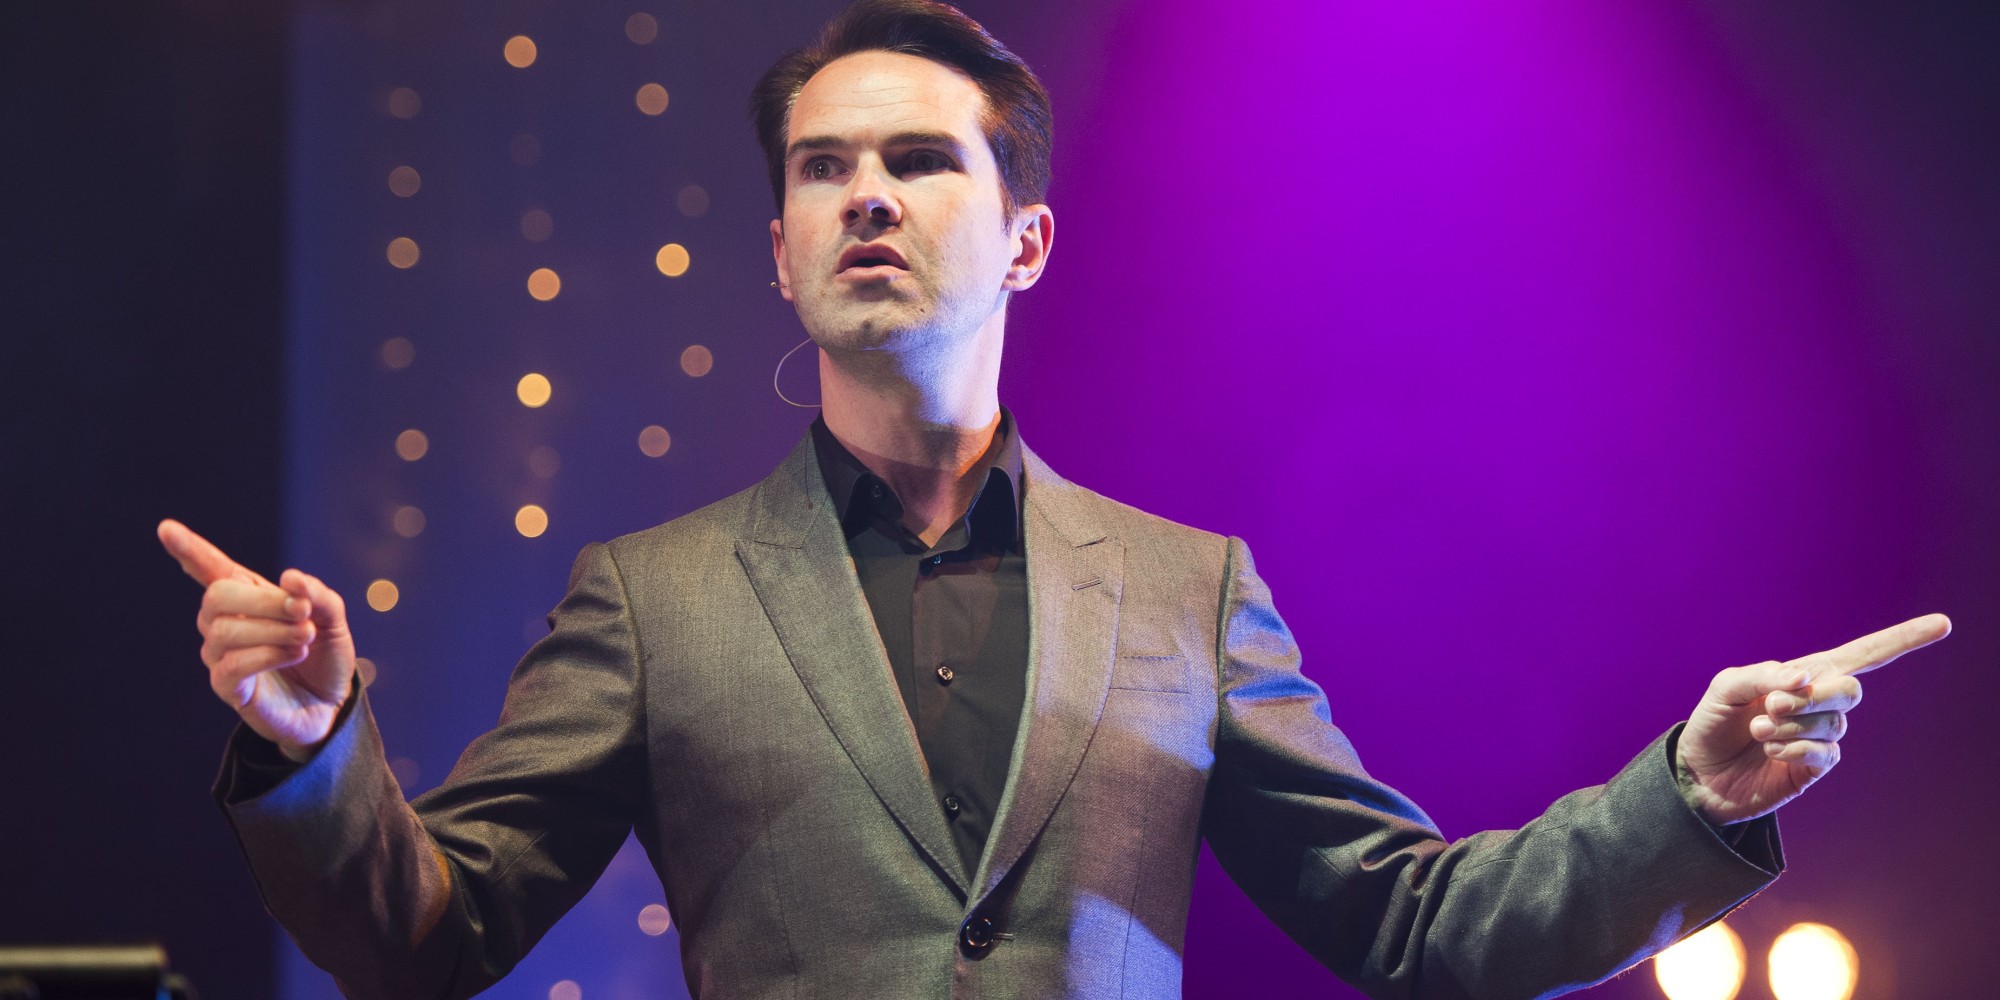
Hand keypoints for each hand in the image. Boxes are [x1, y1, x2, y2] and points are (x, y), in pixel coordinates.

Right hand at [158, 519, 355, 760]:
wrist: (331, 704)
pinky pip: (232, 665)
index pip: (210, 569)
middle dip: (264, 600)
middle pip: (218, 595)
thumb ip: (317, 596)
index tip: (166, 528)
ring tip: (306, 637)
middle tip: (303, 613)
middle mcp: (224, 622)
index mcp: (246, 597)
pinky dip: (268, 654)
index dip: (189, 550)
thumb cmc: (324, 655)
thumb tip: (290, 577)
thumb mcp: (332, 619)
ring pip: (225, 630)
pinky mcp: (226, 687)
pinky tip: (294, 654)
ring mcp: (220, 655)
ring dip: (274, 630)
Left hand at [1679, 613, 1950, 824]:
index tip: (1943, 624)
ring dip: (1792, 724)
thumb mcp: (1726, 688)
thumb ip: (1763, 675)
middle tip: (1773, 705)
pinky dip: (1793, 747)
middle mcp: (1819, 704)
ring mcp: (1821, 737)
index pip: (1863, 654)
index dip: (1902, 640)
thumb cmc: (1712, 724)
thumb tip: (1806, 675)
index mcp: (1804, 675)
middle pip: (1850, 690)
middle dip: (1815, 696)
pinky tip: (1769, 749)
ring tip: (1759, 731)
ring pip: (1833, 723)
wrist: (1696, 773)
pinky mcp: (1815, 767)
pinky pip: (1824, 752)